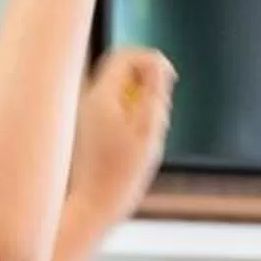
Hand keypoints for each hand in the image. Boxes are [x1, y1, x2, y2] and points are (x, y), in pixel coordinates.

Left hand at [70, 48, 174, 232]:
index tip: (170, 80)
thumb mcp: (149, 129)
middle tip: (161, 111)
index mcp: (102, 96)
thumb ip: (155, 92)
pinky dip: (135, 115)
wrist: (96, 204)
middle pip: (124, 69)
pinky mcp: (94, 126)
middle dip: (149, 82)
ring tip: (152, 133)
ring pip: (124, 89)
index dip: (152, 60)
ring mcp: (90, 113)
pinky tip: (141, 143)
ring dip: (144, 101)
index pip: (126, 55)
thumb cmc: (123, 173)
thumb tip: (158, 63)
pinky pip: (119, 106)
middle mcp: (91, 99)